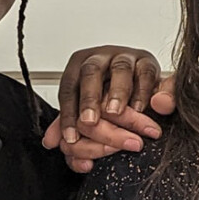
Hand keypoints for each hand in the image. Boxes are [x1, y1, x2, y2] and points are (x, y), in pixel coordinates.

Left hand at [42, 46, 173, 173]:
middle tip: (89, 122)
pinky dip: (142, 92)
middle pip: (90, 72)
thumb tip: (51, 141)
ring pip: (120, 69)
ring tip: (115, 113)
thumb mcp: (85, 106)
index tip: (71, 137)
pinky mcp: (147, 62)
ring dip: (117, 93)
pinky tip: (138, 109)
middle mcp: (100, 58)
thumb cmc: (108, 90)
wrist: (138, 77)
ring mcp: (125, 57)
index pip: (68, 89)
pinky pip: (145, 73)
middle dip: (89, 98)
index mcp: (79, 66)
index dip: (67, 114)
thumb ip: (68, 122)